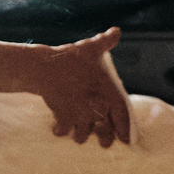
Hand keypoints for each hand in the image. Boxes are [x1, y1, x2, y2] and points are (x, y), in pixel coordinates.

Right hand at [26, 28, 130, 149]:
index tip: (126, 140)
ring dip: (81, 135)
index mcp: (109, 94)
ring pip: (82, 135)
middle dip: (104, 139)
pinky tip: (59, 127)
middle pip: (104, 132)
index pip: (123, 117)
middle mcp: (97, 107)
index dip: (126, 130)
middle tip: (104, 142)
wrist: (47, 67)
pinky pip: (63, 130)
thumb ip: (106, 42)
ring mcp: (79, 115)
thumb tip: (116, 31)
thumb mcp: (91, 47)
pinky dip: (61, 130)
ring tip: (79, 134)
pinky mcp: (63, 117)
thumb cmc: (71, 57)